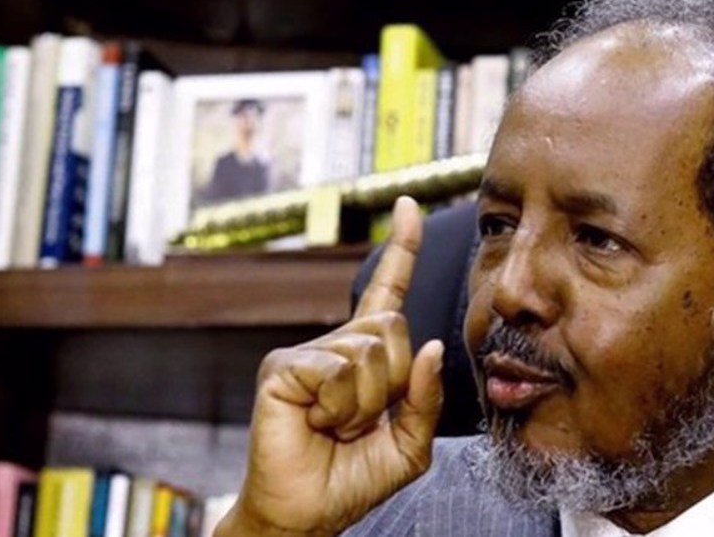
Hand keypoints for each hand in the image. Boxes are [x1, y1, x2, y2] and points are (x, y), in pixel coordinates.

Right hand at [216, 197, 444, 536]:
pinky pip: (338, 371)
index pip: (388, 291)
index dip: (402, 249)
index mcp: (368, 355)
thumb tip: (429, 345)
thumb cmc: (354, 478)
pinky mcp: (283, 367)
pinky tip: (316, 422)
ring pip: (370, 352)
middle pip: (395, 330)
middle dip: (393, 385)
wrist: (308, 512)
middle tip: (361, 420)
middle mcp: (337, 344)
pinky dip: (339, 407)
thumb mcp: (409, 442)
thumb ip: (426, 397)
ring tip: (336, 426)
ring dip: (365, 404)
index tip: (407, 207)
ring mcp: (308, 352)